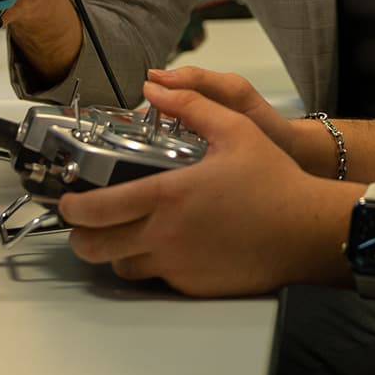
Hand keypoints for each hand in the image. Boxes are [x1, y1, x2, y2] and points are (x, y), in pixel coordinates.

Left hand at [60, 79, 349, 296]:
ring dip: (115, 253)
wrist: (306, 230)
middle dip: (80, 237)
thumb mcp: (235, 128)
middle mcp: (165, 235)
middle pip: (97, 248)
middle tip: (83, 225)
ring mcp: (178, 266)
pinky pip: (157, 280)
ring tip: (123, 236)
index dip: (73, 208)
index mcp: (168, 196)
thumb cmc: (273, 181)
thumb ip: (191, 105)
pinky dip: (151, 267)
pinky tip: (165, 249)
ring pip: (123, 268)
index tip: (68, 202)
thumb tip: (154, 88)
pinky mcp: (194, 286)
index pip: (99, 209)